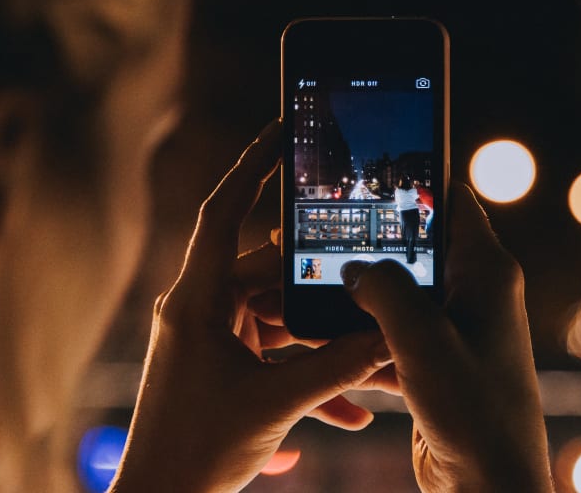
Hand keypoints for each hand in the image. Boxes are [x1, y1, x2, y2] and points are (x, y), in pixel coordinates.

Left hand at [111, 120, 390, 492]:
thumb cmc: (194, 452)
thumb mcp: (274, 405)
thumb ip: (334, 368)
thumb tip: (387, 338)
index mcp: (196, 300)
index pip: (223, 213)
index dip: (253, 166)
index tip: (283, 129)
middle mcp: (202, 309)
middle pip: (274, 278)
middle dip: (325, 296)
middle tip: (372, 293)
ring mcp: (213, 338)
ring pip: (282, 322)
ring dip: (323, 349)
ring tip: (372, 376)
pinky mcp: (225, 365)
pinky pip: (275, 355)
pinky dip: (308, 377)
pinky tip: (350, 414)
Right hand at [344, 182, 552, 491]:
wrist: (490, 485)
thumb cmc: (473, 410)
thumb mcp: (422, 339)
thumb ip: (384, 289)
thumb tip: (352, 266)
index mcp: (485, 271)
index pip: (450, 201)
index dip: (411, 181)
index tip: (367, 171)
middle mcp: (473, 293)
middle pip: (412, 249)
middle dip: (364, 244)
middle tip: (313, 232)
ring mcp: (453, 329)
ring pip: (395, 295)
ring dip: (353, 295)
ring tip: (302, 283)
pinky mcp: (434, 363)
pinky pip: (390, 336)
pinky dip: (357, 336)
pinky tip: (314, 337)